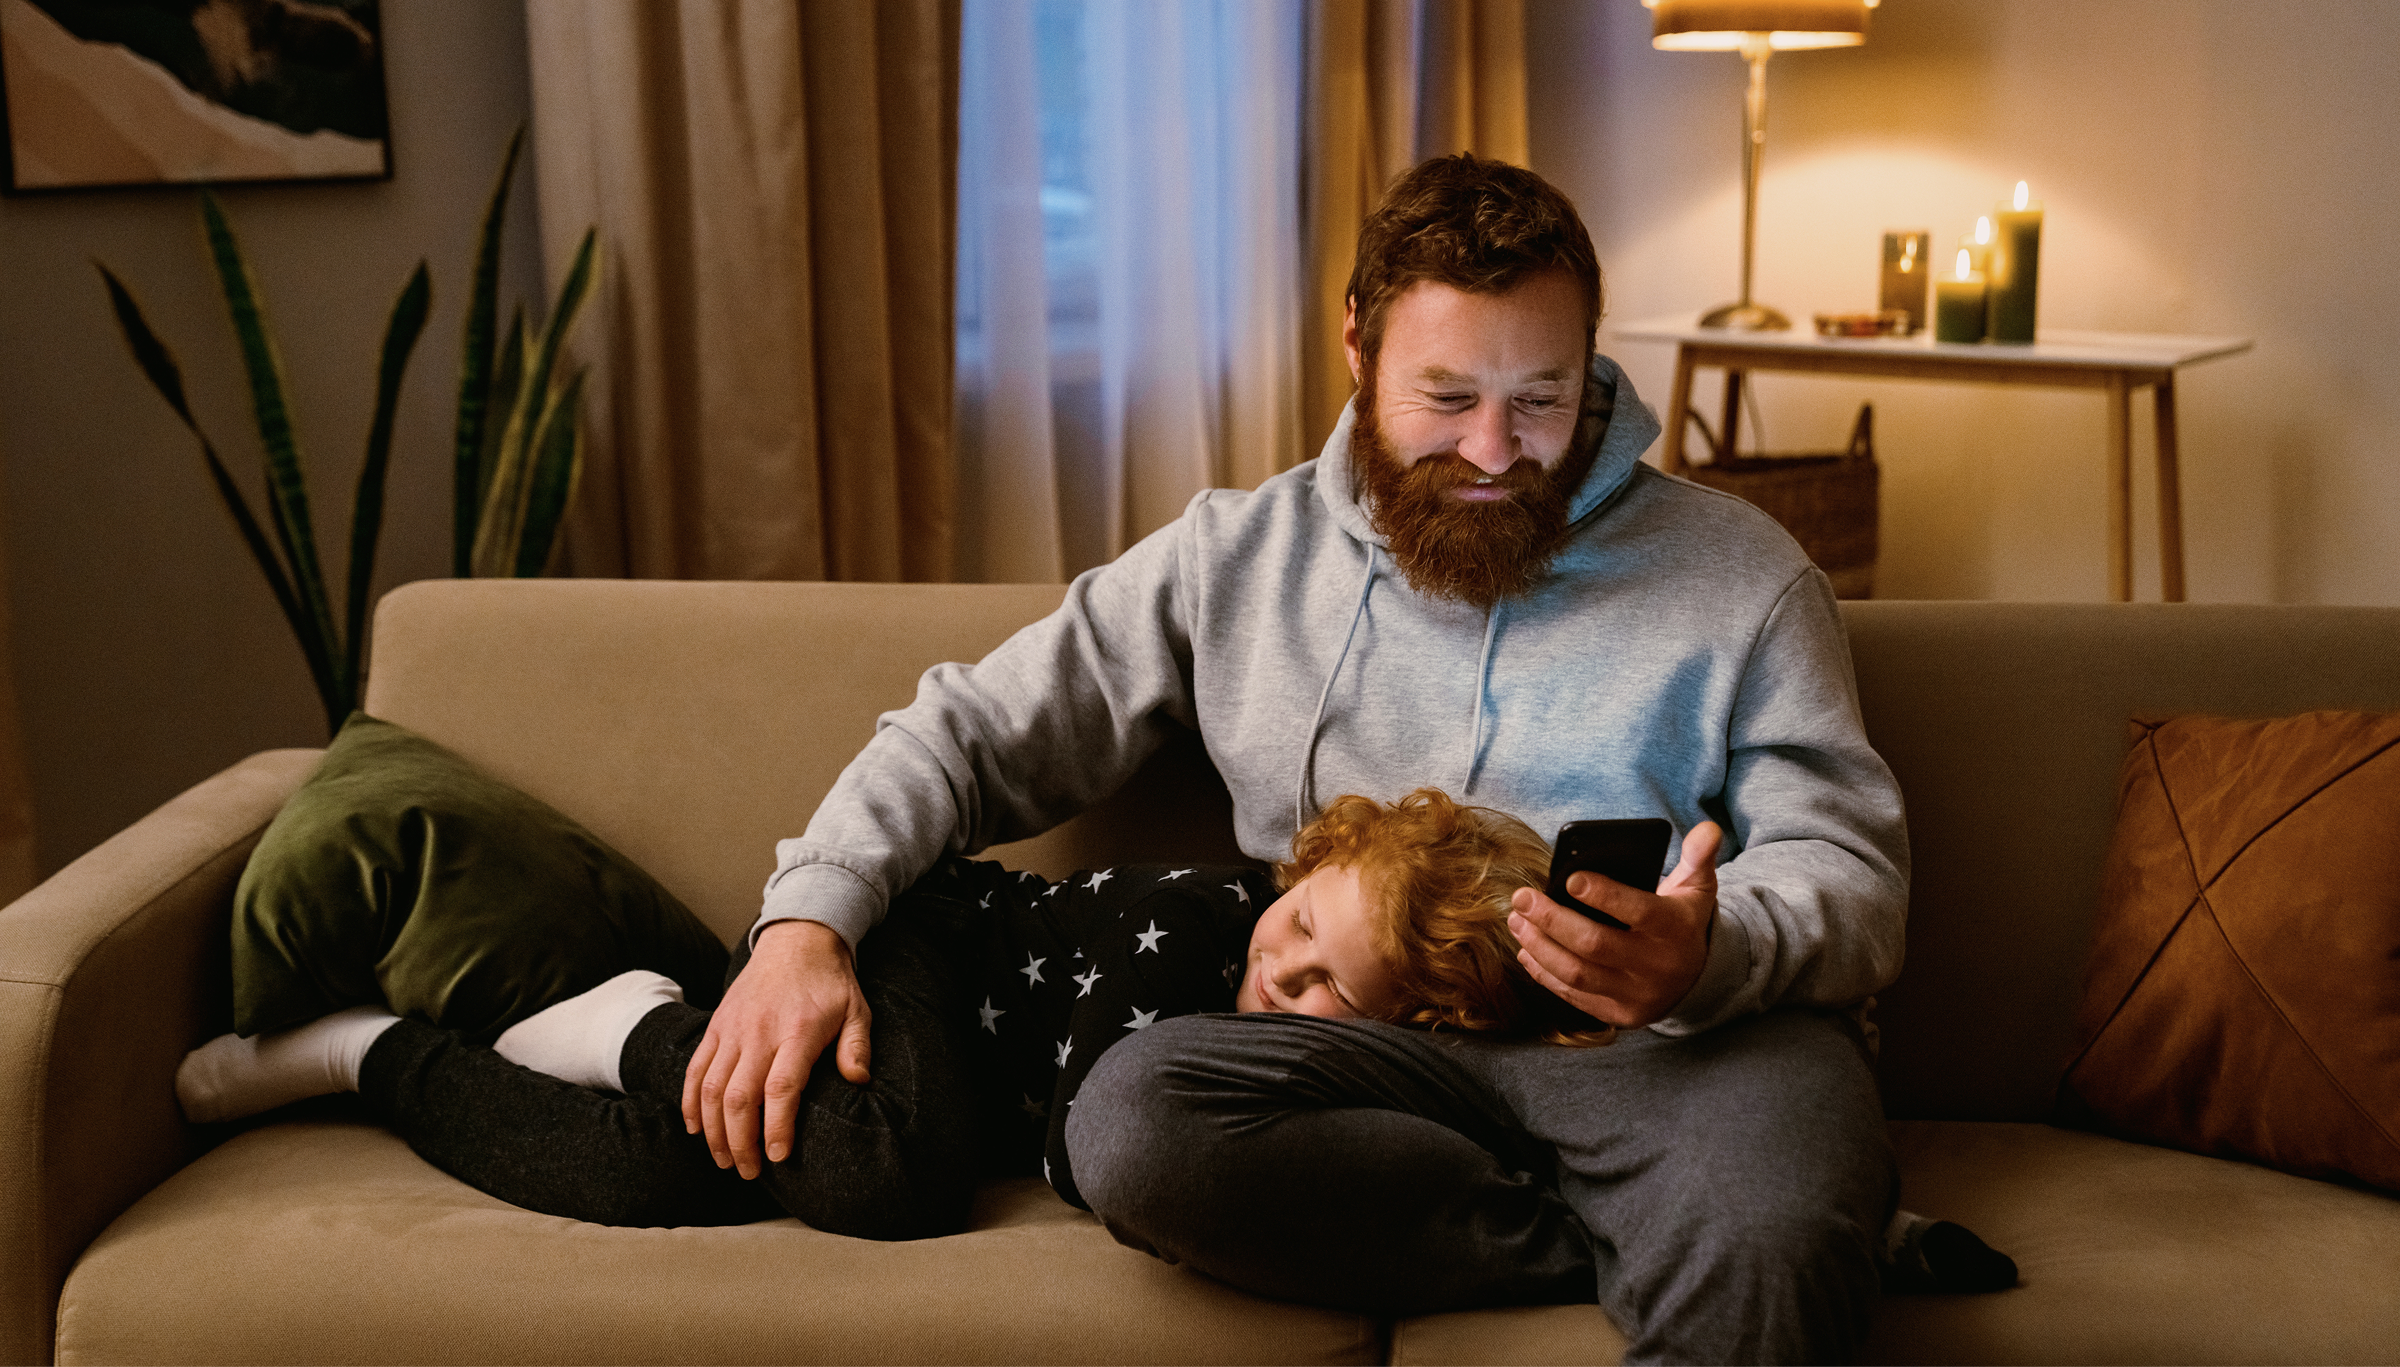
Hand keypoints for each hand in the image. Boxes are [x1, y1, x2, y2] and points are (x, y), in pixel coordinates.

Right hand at [682, 919, 870, 1178]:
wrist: (796, 940)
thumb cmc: (830, 983)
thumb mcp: (857, 1010)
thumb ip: (857, 1047)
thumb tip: (859, 1082)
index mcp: (798, 1032)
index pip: (781, 1088)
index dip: (777, 1127)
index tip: (779, 1158)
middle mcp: (759, 1033)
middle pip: (739, 1098)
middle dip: (740, 1142)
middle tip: (750, 1173)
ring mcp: (732, 1030)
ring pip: (711, 1089)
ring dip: (714, 1131)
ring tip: (725, 1161)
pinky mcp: (716, 1027)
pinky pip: (695, 1069)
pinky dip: (690, 1103)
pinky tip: (697, 1130)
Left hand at [1508, 821, 1722, 1028]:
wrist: (1697, 980)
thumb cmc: (1683, 922)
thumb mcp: (1697, 889)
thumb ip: (1698, 857)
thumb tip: (1707, 829)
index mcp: (1675, 929)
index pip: (1638, 911)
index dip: (1603, 895)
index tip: (1570, 879)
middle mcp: (1657, 966)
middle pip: (1595, 945)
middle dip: (1552, 920)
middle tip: (1522, 898)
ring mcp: (1637, 995)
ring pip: (1577, 974)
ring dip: (1539, 947)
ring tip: (1517, 921)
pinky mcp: (1618, 1014)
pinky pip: (1574, 995)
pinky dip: (1544, 974)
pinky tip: (1526, 951)